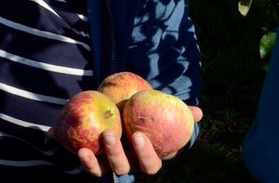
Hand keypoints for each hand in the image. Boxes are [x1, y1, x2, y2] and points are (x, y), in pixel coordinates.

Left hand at [73, 105, 203, 177]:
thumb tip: (198, 112)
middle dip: (117, 154)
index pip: (151, 163)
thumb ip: (179, 112)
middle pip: (126, 168)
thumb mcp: (161, 111)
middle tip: (110, 134)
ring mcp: (112, 164)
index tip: (139, 135)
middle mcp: (130, 164)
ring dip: (101, 156)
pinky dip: (86, 160)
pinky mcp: (97, 161)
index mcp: (148, 157)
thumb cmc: (146, 114)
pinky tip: (80, 148)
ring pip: (108, 168)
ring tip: (97, 135)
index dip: (146, 153)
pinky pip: (92, 165)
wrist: (123, 112)